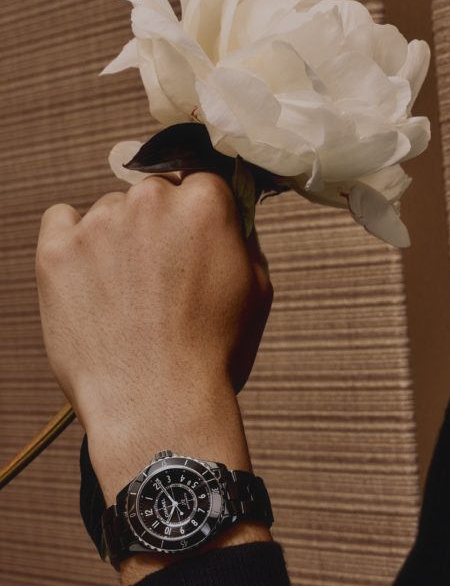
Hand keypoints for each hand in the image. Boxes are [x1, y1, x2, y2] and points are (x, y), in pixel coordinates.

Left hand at [35, 170, 272, 433]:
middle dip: (158, 227)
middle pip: (153, 194)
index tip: (194, 244)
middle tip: (161, 278)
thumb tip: (229, 219)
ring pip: (108, 212)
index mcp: (205, 204)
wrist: (157, 403)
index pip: (201, 182)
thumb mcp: (257, 290)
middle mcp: (150, 201)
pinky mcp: (56, 250)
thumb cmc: (213, 353)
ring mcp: (98, 223)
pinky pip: (61, 222)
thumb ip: (242, 239)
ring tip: (127, 297)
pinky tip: (90, 282)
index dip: (199, 217)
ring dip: (117, 240)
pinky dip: (73, 244)